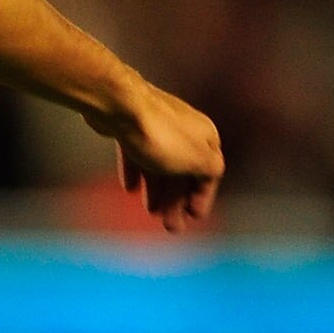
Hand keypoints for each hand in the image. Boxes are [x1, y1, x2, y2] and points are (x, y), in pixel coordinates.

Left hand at [80, 72, 223, 233]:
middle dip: (177, 201)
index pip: (209, 173)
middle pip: (183, 171)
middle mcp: (185, 129)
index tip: (193, 217)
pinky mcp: (131, 126)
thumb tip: (212, 173)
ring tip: (151, 211)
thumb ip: (211, 170)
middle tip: (170, 226)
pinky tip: (130, 188)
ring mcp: (157, 127)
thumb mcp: (198, 160)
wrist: (121, 106)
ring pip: (160, 164)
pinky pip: (137, 153)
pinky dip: (137, 172)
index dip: (202, 197)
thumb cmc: (161, 136)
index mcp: (205, 136)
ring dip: (158, 190)